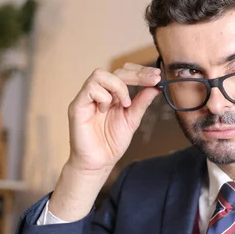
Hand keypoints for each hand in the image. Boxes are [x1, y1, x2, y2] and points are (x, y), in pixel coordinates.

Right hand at [47, 64, 160, 220]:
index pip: (124, 73)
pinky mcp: (77, 106)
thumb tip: (156, 87)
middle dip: (137, 74)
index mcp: (111, 95)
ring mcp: (86, 98)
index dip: (141, 72)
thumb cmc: (111, 142)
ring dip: (118, 86)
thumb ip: (141, 103)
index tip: (157, 76)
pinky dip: (103, 96)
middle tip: (153, 79)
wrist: (98, 163)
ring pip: (100, 74)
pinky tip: (106, 110)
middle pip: (115, 70)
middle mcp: (98, 93)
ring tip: (125, 103)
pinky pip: (90, 88)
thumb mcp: (132, 120)